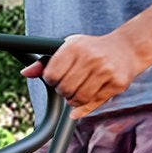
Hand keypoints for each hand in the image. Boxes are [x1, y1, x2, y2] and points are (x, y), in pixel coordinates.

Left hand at [21, 30, 144, 116]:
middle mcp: (91, 57)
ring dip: (73, 101)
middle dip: (63, 92)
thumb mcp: (68, 48)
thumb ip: (45, 62)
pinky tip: (88, 95)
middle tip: (69, 86)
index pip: (51, 75)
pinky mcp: (117, 83)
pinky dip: (86, 105)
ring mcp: (105, 71)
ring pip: (78, 99)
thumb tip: (25, 73)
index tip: (57, 78)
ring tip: (78, 91)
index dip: (51, 81)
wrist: (126, 49)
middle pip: (64, 89)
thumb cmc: (91, 49)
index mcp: (75, 46)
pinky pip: (94, 104)